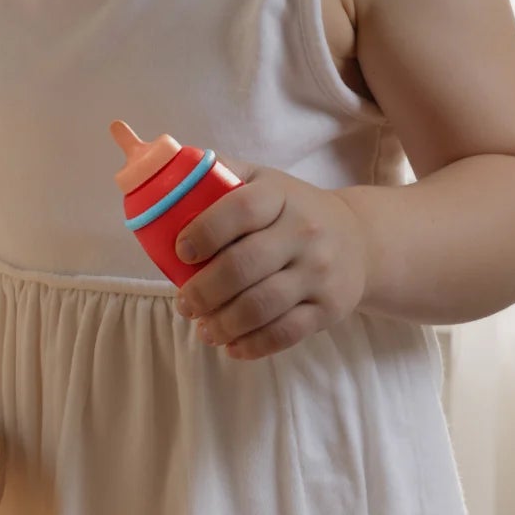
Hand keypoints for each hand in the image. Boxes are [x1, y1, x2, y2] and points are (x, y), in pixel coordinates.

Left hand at [174, 166, 369, 359]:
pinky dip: (255, 345)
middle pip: (244, 266)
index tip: (180, 251)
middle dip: (204, 291)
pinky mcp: (330, 307)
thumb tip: (155, 169)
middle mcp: (303, 232)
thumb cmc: (290, 208)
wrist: (359, 239)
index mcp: (278, 195)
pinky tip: (232, 346)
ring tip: (202, 328)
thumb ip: (215, 172)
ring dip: (223, 323)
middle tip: (184, 304)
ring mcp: (319, 272)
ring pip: (263, 305)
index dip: (204, 231)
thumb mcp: (260, 180)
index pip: (238, 210)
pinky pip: (288, 332)